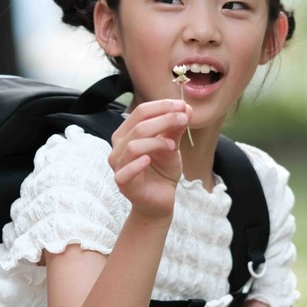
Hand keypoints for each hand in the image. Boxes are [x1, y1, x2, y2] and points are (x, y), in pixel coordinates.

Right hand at [108, 99, 191, 217]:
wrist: (160, 199)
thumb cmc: (161, 171)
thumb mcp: (171, 146)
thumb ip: (175, 128)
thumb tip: (187, 108)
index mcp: (127, 134)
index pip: (140, 112)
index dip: (162, 106)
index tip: (182, 106)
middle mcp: (118, 147)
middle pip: (138, 126)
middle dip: (164, 119)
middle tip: (184, 119)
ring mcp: (118, 165)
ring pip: (133, 146)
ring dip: (156, 141)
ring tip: (173, 145)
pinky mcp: (122, 183)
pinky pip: (125, 171)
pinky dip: (137, 164)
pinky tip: (149, 160)